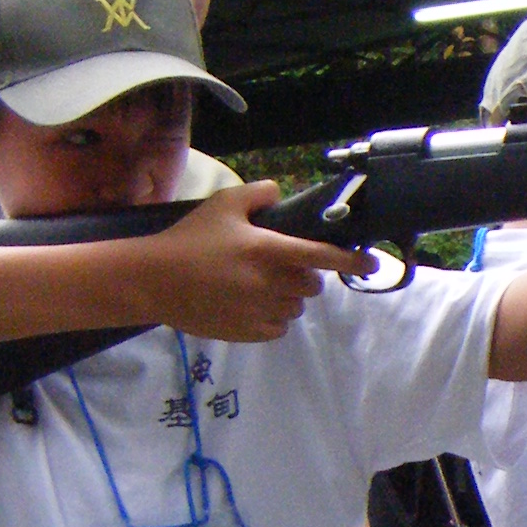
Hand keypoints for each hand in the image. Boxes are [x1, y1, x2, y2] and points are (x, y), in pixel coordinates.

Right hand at [135, 187, 359, 343]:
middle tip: (276, 265)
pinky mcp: (248, 333)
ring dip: (287, 298)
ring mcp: (260, 311)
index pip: (322, 256)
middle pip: (311, 285)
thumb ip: (259, 194)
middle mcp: (269, 284)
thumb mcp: (223, 204)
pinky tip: (249, 304)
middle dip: (303, 275)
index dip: (351, 260)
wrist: (154, 280)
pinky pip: (278, 328)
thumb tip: (282, 193)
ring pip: (296, 308)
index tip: (372, 263)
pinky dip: (273, 318)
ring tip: (257, 285)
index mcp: (268, 250)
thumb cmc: (190, 239)